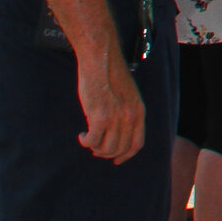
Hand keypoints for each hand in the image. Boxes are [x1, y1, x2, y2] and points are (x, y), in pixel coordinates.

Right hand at [75, 50, 146, 164]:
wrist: (101, 61)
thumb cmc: (110, 75)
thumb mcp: (127, 95)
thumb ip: (126, 113)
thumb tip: (118, 132)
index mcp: (139, 112)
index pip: (137, 144)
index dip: (126, 155)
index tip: (116, 160)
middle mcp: (130, 117)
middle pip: (120, 149)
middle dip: (107, 153)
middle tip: (96, 149)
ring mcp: (116, 118)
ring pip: (106, 148)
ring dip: (96, 149)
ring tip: (88, 140)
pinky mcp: (100, 117)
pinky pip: (92, 141)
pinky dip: (86, 142)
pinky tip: (82, 136)